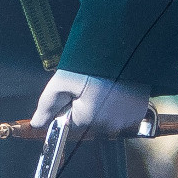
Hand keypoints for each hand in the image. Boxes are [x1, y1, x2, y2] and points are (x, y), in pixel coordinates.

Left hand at [29, 70, 151, 136]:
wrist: (126, 50)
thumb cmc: (93, 64)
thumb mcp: (62, 81)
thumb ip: (48, 104)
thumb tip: (37, 124)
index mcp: (88, 120)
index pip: (71, 122)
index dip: (70, 104)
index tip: (76, 88)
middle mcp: (109, 127)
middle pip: (90, 121)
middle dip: (87, 105)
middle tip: (92, 83)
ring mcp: (127, 121)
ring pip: (107, 118)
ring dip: (104, 105)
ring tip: (106, 83)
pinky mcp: (139, 114)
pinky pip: (123, 114)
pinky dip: (120, 104)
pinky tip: (119, 88)